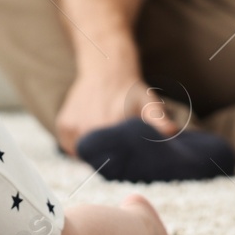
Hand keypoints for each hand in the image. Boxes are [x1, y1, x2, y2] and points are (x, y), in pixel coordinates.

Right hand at [55, 66, 177, 155]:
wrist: (105, 70)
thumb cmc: (131, 91)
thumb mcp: (149, 103)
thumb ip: (158, 119)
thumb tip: (171, 131)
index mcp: (110, 125)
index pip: (113, 160)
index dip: (120, 164)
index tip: (125, 159)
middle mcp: (88, 128)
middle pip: (97, 160)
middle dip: (107, 159)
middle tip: (116, 149)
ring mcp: (73, 127)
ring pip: (83, 155)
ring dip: (92, 153)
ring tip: (103, 137)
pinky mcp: (63, 125)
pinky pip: (70, 146)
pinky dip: (79, 145)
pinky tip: (91, 132)